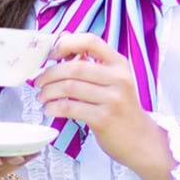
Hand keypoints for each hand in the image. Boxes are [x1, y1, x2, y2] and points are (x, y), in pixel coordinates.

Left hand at [36, 34, 172, 179]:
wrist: (140, 139)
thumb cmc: (122, 109)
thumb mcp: (114, 80)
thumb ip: (92, 61)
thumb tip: (64, 39)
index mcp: (119, 64)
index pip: (90, 41)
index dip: (66, 44)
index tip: (52, 54)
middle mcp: (118, 78)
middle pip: (74, 67)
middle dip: (49, 73)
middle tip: (38, 81)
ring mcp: (112, 99)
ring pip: (69, 87)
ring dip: (48, 91)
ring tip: (42, 96)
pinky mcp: (104, 119)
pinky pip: (70, 108)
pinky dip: (54, 107)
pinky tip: (49, 109)